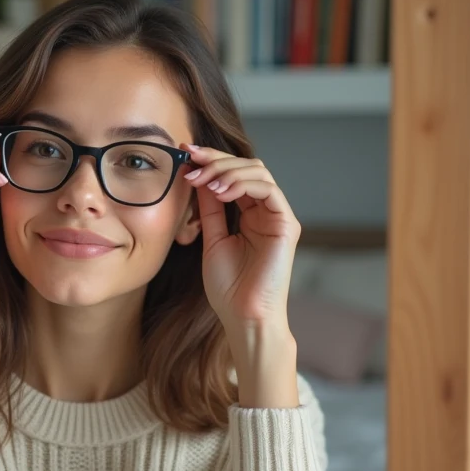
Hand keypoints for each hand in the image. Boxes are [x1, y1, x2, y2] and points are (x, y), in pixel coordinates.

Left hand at [182, 144, 299, 406]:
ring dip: (226, 169)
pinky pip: (268, 190)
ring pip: (258, 172)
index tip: (183, 153)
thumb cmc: (228, 287)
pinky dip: (242, 184)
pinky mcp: (286, 224)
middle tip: (190, 161)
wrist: (243, 316)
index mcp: (248, 213)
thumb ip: (208, 207)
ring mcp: (278, 216)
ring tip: (202, 178)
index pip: (232, 175)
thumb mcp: (211, 237)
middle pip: (246, 167)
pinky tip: (219, 191)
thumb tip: (197, 175)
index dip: (209, 161)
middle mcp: (265, 211)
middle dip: (215, 160)